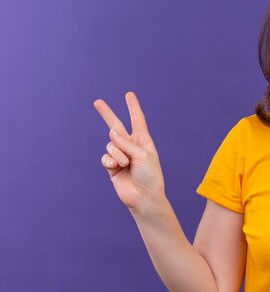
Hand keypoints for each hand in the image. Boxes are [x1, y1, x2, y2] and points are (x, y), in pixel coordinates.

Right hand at [93, 91, 165, 209]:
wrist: (143, 197)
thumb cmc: (150, 176)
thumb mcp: (143, 155)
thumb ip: (127, 143)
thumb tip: (111, 132)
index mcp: (143, 141)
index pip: (137, 120)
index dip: (133, 107)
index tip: (129, 94)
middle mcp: (131, 146)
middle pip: (116, 126)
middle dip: (107, 114)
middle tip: (97, 102)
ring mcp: (120, 156)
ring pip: (111, 144)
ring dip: (117, 153)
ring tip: (125, 164)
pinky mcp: (112, 166)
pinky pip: (105, 157)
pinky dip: (110, 160)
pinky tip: (116, 167)